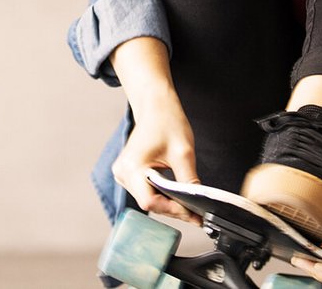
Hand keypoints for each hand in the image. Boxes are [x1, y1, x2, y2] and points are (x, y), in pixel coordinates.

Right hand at [108, 37, 199, 223]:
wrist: (155, 106)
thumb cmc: (167, 122)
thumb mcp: (184, 153)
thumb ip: (190, 182)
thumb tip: (199, 206)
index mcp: (132, 167)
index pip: (150, 202)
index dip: (173, 209)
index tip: (194, 214)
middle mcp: (123, 173)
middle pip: (149, 203)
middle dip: (174, 209)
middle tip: (197, 214)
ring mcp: (123, 174)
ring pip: (148, 200)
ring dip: (168, 204)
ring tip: (189, 207)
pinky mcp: (128, 174)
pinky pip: (146, 192)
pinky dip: (162, 196)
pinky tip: (176, 196)